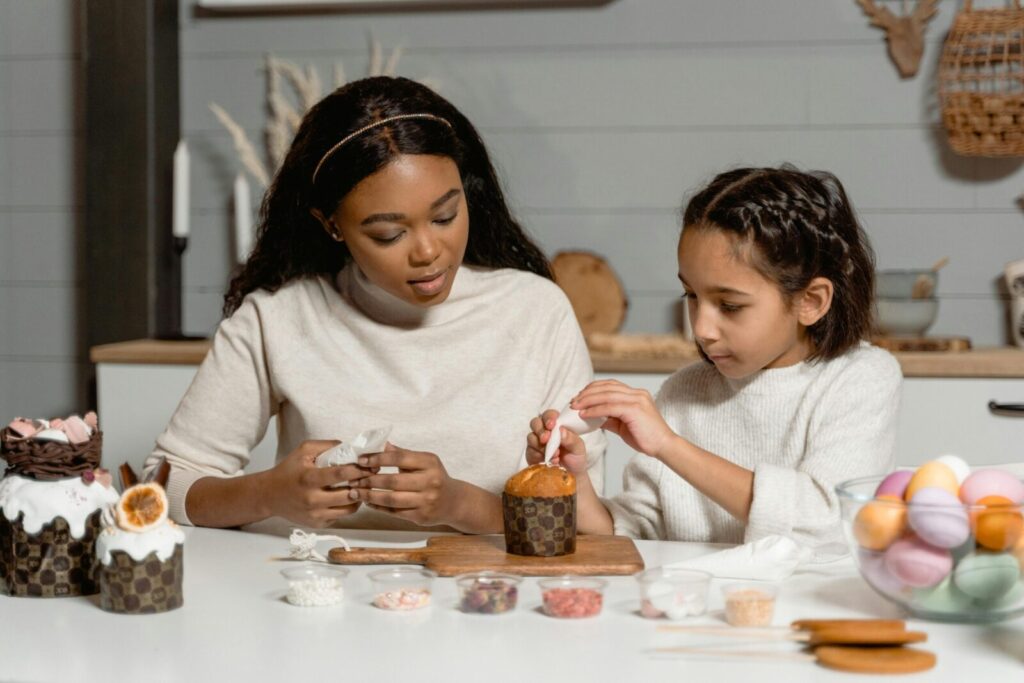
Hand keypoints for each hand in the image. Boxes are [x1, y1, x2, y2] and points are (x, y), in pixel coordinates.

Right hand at [262, 440, 376, 527]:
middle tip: (370, 477)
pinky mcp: (317, 524)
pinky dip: (347, 507)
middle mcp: (312, 499)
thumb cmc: (289, 470)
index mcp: (309, 478)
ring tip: (361, 487)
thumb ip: (327, 446)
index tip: (370, 466)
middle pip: (349, 494)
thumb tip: (351, 447)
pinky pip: (341, 517)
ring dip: (358, 498)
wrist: (269, 495)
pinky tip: (347, 497)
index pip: (341, 474)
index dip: (359, 469)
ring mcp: (315, 515)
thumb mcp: (304, 450)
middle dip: (363, 485)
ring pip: (349, 509)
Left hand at [349, 443, 459, 526]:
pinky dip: (378, 507)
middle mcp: (430, 482)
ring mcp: (426, 501)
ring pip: (392, 499)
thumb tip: (381, 444)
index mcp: (430, 463)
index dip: (378, 458)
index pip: (399, 458)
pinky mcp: (421, 517)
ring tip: (356, 492)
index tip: (362, 460)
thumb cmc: (434, 477)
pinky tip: (368, 502)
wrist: (453, 502)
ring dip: (370, 496)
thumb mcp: (424, 461)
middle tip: (354, 479)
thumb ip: (403, 454)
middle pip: (393, 481)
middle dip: (370, 480)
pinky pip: (394, 512)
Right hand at [526, 409, 588, 473]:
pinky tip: (551, 461)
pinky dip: (539, 455)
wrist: (571, 476)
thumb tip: (561, 430)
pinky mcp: (532, 454)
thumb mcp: (578, 448)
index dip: (549, 418)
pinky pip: (530, 451)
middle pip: (535, 423)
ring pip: (531, 437)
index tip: (552, 425)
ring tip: (555, 455)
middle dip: (540, 430)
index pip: (549, 415)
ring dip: (541, 446)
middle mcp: (545, 431)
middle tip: (546, 439)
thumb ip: (571, 438)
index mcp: (557, 425)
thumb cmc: (576, 458)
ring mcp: (537, 442)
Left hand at [571, 380, 676, 459]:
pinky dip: (594, 410)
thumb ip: (610, 418)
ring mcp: (637, 400)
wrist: (663, 446)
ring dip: (588, 400)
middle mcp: (637, 393)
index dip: (593, 389)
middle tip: (573, 401)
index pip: (610, 385)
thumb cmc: (646, 438)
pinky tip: (584, 414)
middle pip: (606, 387)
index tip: (579, 397)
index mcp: (636, 395)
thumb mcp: (624, 425)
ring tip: (575, 407)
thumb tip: (593, 417)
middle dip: (587, 393)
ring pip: (606, 395)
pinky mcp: (634, 409)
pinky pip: (609, 407)